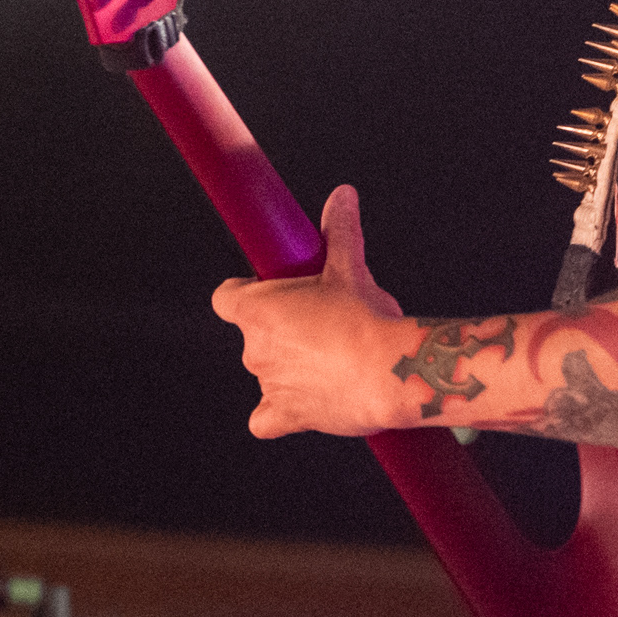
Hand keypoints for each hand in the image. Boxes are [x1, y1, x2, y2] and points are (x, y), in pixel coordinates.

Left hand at [211, 185, 407, 437]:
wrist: (390, 371)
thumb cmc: (367, 321)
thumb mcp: (352, 269)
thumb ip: (341, 232)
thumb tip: (343, 196)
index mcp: (257, 309)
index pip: (226, 298)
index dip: (249, 295)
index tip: (277, 296)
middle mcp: (253, 348)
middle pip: (253, 336)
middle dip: (282, 332)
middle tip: (323, 326)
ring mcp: (267, 383)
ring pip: (268, 373)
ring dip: (291, 368)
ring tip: (333, 361)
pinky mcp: (284, 415)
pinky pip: (265, 419)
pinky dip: (278, 414)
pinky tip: (305, 403)